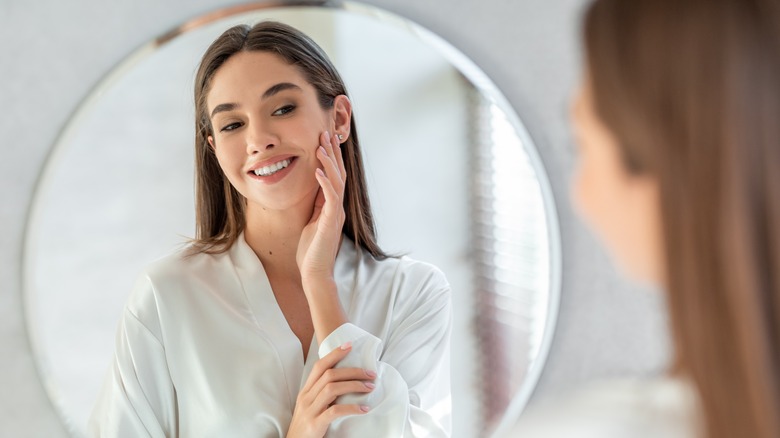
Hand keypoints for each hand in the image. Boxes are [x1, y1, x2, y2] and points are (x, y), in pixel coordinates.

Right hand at [286, 343, 374, 437]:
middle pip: (329, 375)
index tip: (350, 345)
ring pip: (332, 389)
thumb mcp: (310, 406)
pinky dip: (351, 408)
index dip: (334, 354)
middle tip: (370, 373)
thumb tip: (345, 381)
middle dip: (352, 371)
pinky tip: (364, 409)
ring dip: (354, 385)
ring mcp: (310, 410)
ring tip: (370, 387)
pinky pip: (335, 411)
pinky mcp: (315, 424)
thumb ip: (322, 393)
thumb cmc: (306, 425)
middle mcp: (306, 397)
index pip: (319, 366)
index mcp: (306, 391)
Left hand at [296, 131, 346, 281]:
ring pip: (337, 182)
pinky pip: (330, 198)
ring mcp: (335, 214)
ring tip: (321, 146)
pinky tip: (317, 170)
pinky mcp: (331, 222)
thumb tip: (313, 189)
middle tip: (326, 133)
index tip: (325, 140)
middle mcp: (337, 208)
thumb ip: (315, 206)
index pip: (334, 177)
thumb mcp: (311, 222)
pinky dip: (324, 182)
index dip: (331, 158)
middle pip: (338, 174)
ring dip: (329, 163)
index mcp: (331, 207)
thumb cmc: (310, 251)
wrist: (314, 273)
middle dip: (332, 153)